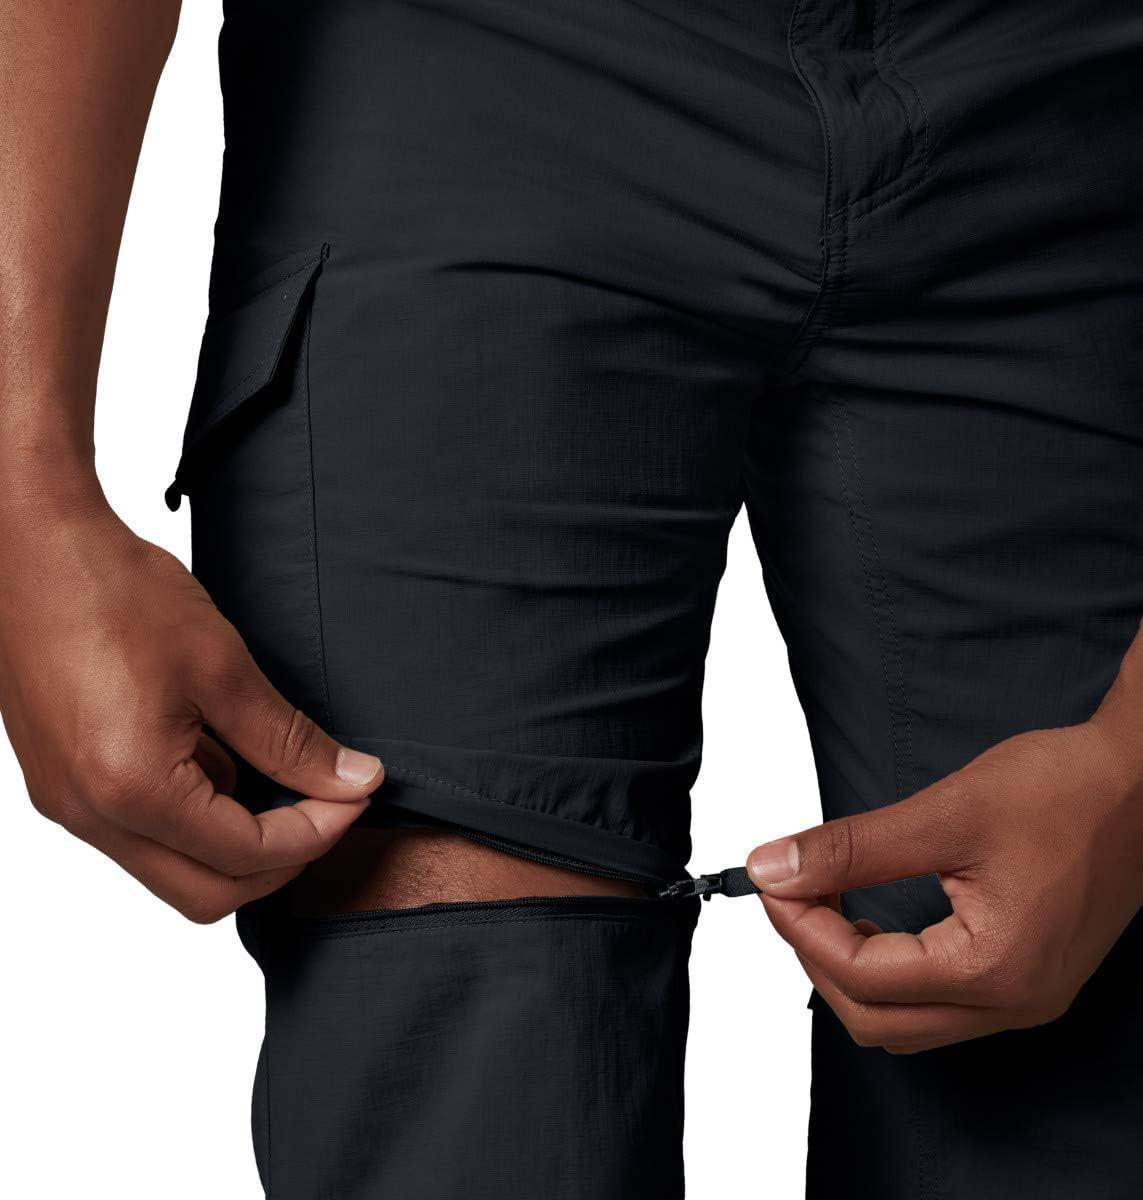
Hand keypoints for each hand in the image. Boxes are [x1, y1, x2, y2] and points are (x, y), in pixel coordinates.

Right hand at [0, 494, 382, 922]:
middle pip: (207, 892)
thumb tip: (353, 780)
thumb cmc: (115, 591)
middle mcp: (90, 814)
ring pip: (172, 868)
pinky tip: (227, 758)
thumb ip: (290, 739)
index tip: (355, 794)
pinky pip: (142, 832)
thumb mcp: (223, 665)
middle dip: (280, 860)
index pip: (247, 856)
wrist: (30, 546)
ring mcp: (68, 803)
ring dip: (237, 842)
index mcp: (131, 789)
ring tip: (281, 777)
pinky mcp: (63, 783)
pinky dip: (196, 815)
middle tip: (328, 807)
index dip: (317, 833)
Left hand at [747, 710, 1142, 1053]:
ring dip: (853, 972)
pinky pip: (940, 1004)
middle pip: (877, 1020)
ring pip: (907, 1022)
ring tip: (826, 906)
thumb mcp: (943, 814)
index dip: (801, 929)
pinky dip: (892, 972)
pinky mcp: (1029, 978)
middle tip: (791, 895)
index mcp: (994, 969)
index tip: (771, 880)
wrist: (1142, 780)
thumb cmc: (1063, 790)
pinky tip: (874, 921)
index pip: (862, 977)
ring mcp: (1025, 998)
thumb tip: (772, 868)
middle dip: (818, 959)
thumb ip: (851, 850)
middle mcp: (1014, 1003)